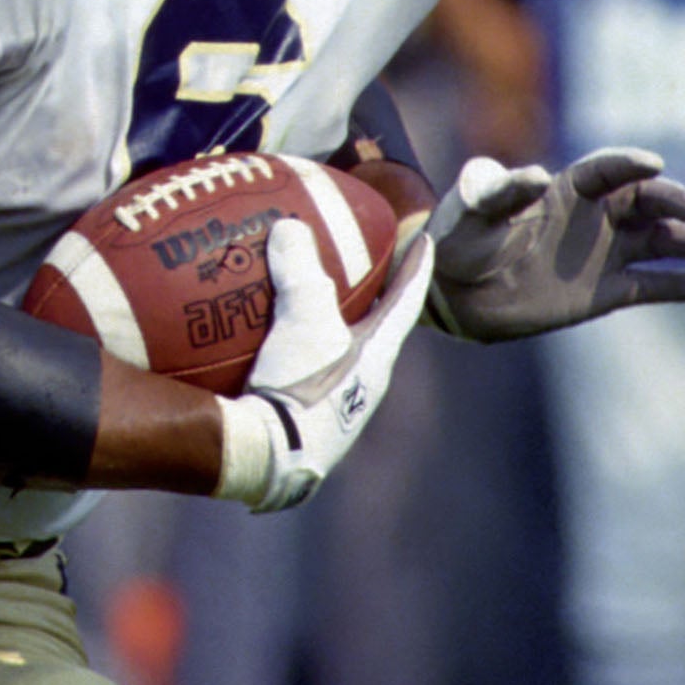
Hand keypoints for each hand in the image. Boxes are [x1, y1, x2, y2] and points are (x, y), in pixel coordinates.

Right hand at [215, 219, 433, 510]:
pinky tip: (258, 353)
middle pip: (373, 334)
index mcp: (376, 360)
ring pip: (336, 363)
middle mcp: (362, 390)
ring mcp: (333, 416)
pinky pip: (298, 384)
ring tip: (305, 309)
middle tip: (364, 271)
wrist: (266, 457)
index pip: (405, 303)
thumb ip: (300, 268)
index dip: (415, 268)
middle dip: (369, 304)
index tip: (426, 240)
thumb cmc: (300, 385)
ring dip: (326, 336)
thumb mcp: (303, 317)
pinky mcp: (301, 433)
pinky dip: (287, 360)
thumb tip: (291, 227)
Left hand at [425, 149, 684, 340]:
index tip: (653, 164)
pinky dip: (679, 286)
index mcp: (566, 189)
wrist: (456, 291)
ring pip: (658, 242)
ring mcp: (603, 254)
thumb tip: (535, 177)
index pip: (607, 170)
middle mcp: (594, 217)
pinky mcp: (605, 292)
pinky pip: (650, 285)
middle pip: (645, 202)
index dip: (629, 164)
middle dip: (671, 202)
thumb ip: (502, 192)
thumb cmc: (463, 238)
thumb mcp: (475, 210)